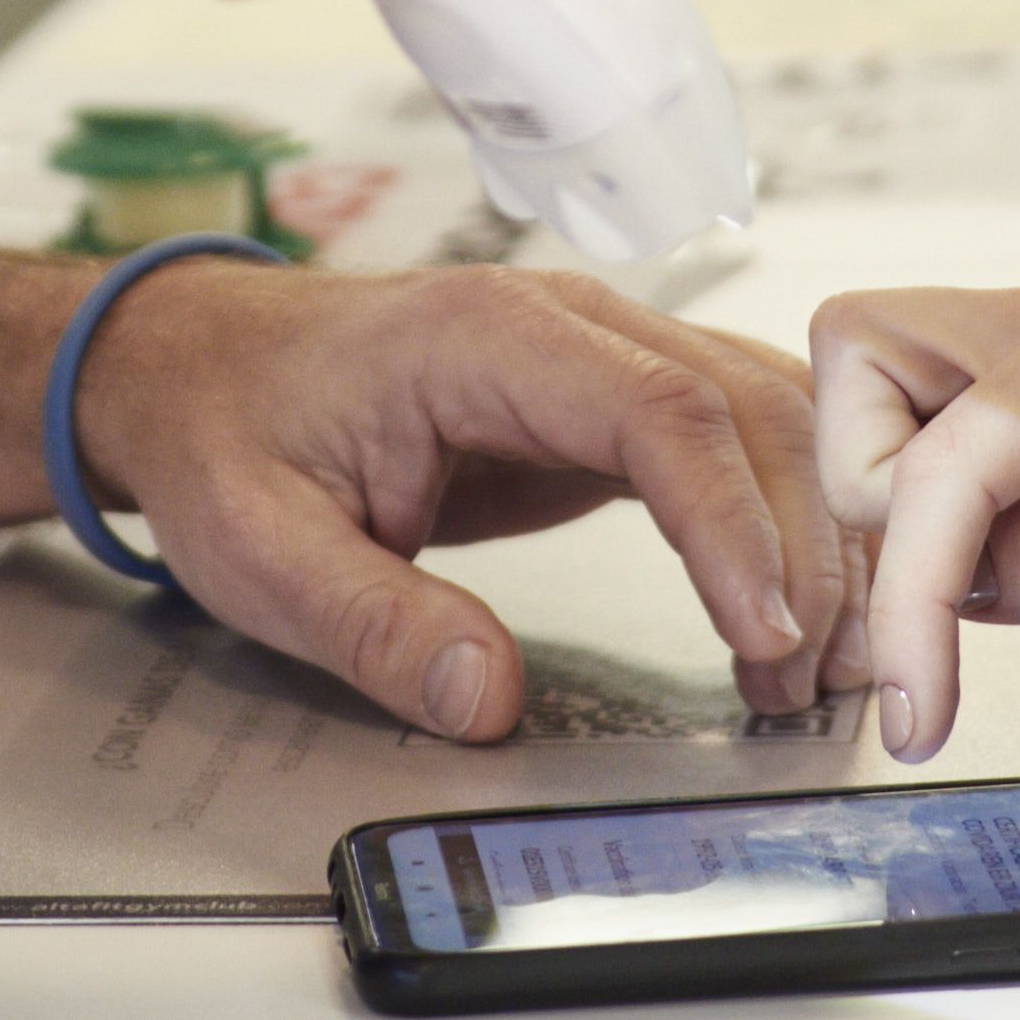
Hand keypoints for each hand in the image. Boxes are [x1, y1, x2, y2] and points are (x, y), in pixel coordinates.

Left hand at [76, 262, 852, 740]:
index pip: (658, 411)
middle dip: (802, 546)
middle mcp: (565, 320)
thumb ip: (371, 622)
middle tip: (811, 681)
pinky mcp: (612, 396)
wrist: (197, 364)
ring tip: (821, 665)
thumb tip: (483, 699)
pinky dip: (788, 514)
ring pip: (764, 416)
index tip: (764, 632)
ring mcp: (599, 350)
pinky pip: (737, 435)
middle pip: (741, 409)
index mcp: (486, 334)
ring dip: (815, 532)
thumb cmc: (228, 432)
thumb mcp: (262, 549)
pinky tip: (801, 604)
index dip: (731, 525)